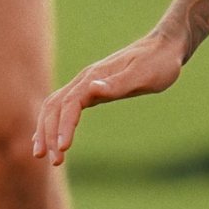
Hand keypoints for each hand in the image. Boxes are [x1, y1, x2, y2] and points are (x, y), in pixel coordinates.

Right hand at [33, 35, 185, 165]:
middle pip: (55, 107)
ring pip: (54, 106)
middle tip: (52, 162)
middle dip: (48, 134)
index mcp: (95, 77)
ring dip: (46, 130)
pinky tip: (50, 139)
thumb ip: (117, 84)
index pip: (70, 104)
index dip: (63, 127)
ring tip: (42, 156)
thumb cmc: (160, 63)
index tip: (62, 149)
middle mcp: (86, 79)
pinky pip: (63, 106)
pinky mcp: (92, 89)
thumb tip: (92, 89)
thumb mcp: (144, 76)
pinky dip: (52, 123)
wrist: (166, 47)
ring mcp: (87, 83)